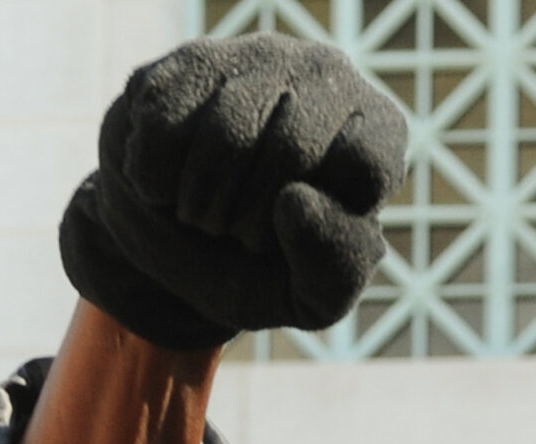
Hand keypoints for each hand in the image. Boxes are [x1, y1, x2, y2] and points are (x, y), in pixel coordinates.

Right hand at [58, 34, 408, 349]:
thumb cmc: (263, 268)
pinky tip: (165, 184)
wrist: (177, 239)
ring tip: (202, 214)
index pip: (365, 164)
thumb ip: (334, 265)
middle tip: (235, 236)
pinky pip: (165, 119)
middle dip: (251, 218)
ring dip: (200, 201)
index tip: (290, 239)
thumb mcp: (313, 295)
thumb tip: (296, 200)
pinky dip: (154, 176)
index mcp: (380, 133)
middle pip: (292, 147)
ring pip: (226, 128)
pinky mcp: (192, 59)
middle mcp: (332, 78)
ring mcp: (262, 57)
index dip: (319, 221)